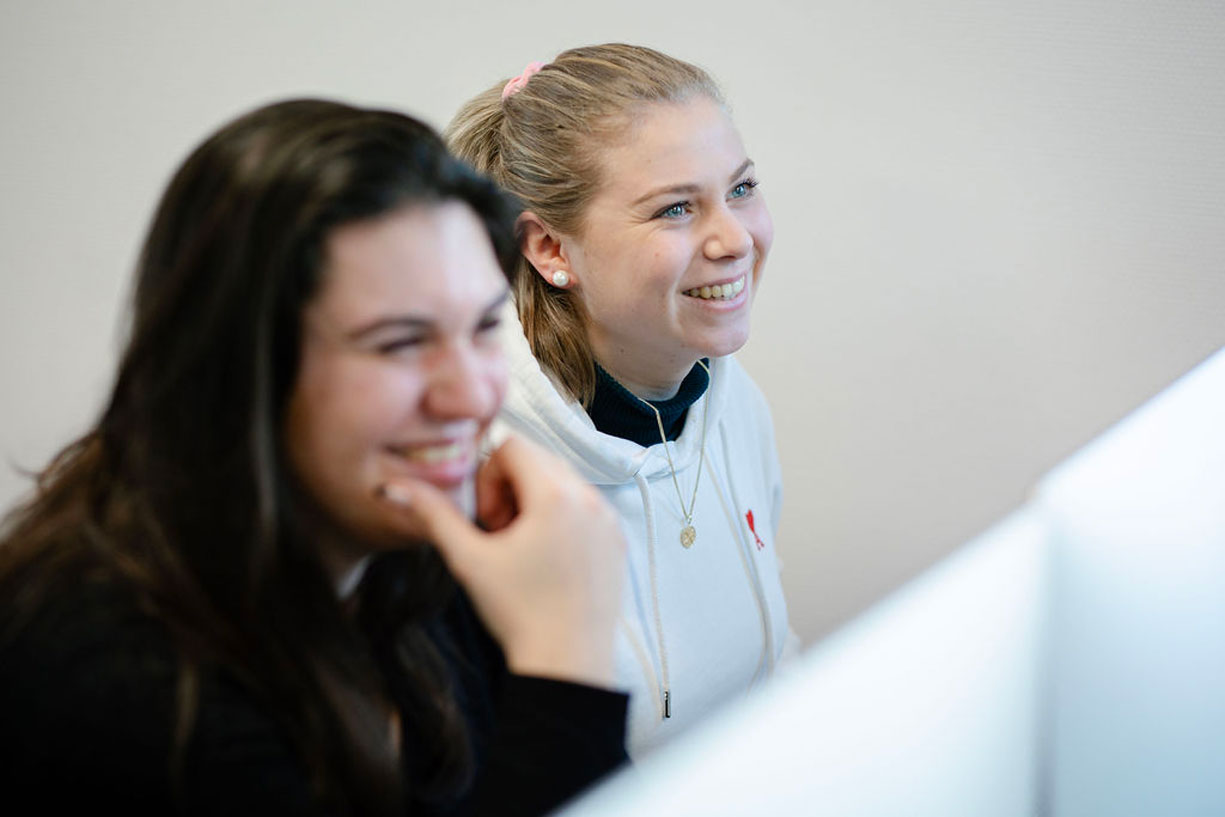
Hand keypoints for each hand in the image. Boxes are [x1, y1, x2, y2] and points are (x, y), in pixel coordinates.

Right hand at [378, 434, 624, 687]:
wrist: (567, 665)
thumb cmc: (519, 614)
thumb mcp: (470, 560)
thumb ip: (433, 515)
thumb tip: (393, 487)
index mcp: (556, 495)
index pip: (512, 445)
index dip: (488, 477)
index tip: (487, 521)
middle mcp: (591, 498)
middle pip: (539, 460)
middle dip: (511, 489)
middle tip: (500, 535)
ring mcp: (609, 519)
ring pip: (563, 482)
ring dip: (535, 503)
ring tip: (523, 550)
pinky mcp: (618, 541)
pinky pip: (586, 507)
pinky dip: (561, 520)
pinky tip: (547, 560)